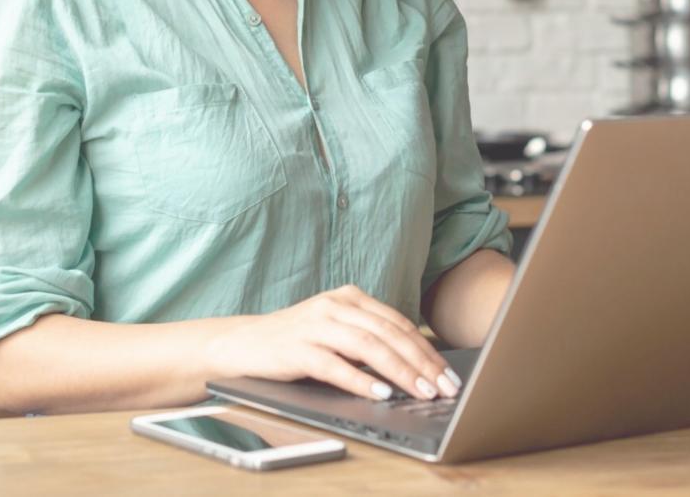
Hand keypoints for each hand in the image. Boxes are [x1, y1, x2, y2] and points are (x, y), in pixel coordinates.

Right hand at [206, 285, 461, 401]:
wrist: (241, 343)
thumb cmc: (294, 341)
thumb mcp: (335, 330)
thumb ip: (368, 338)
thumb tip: (416, 366)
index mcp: (349, 297)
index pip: (398, 323)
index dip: (426, 349)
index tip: (448, 374)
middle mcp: (335, 306)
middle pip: (388, 334)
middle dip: (422, 363)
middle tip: (444, 387)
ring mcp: (315, 325)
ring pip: (368, 347)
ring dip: (400, 372)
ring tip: (421, 392)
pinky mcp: (297, 349)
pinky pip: (335, 365)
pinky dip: (361, 380)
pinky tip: (380, 393)